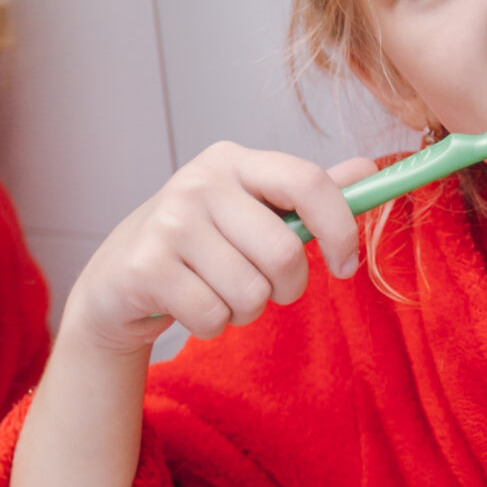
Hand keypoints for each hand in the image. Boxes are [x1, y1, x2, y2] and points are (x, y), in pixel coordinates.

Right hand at [59, 142, 378, 355]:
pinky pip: (214, 317)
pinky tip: (190, 306)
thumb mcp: (251, 210)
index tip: (346, 265)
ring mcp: (169, 223)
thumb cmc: (199, 244)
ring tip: (218, 293)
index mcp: (234, 160)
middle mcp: (199, 182)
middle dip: (287, 288)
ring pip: (251, 292)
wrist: (118, 280)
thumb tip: (368, 170)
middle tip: (267, 289)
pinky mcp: (146, 267)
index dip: (341, 228)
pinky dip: (212, 326)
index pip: (308, 182)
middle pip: (284, 253)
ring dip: (245, 310)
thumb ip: (307, 194)